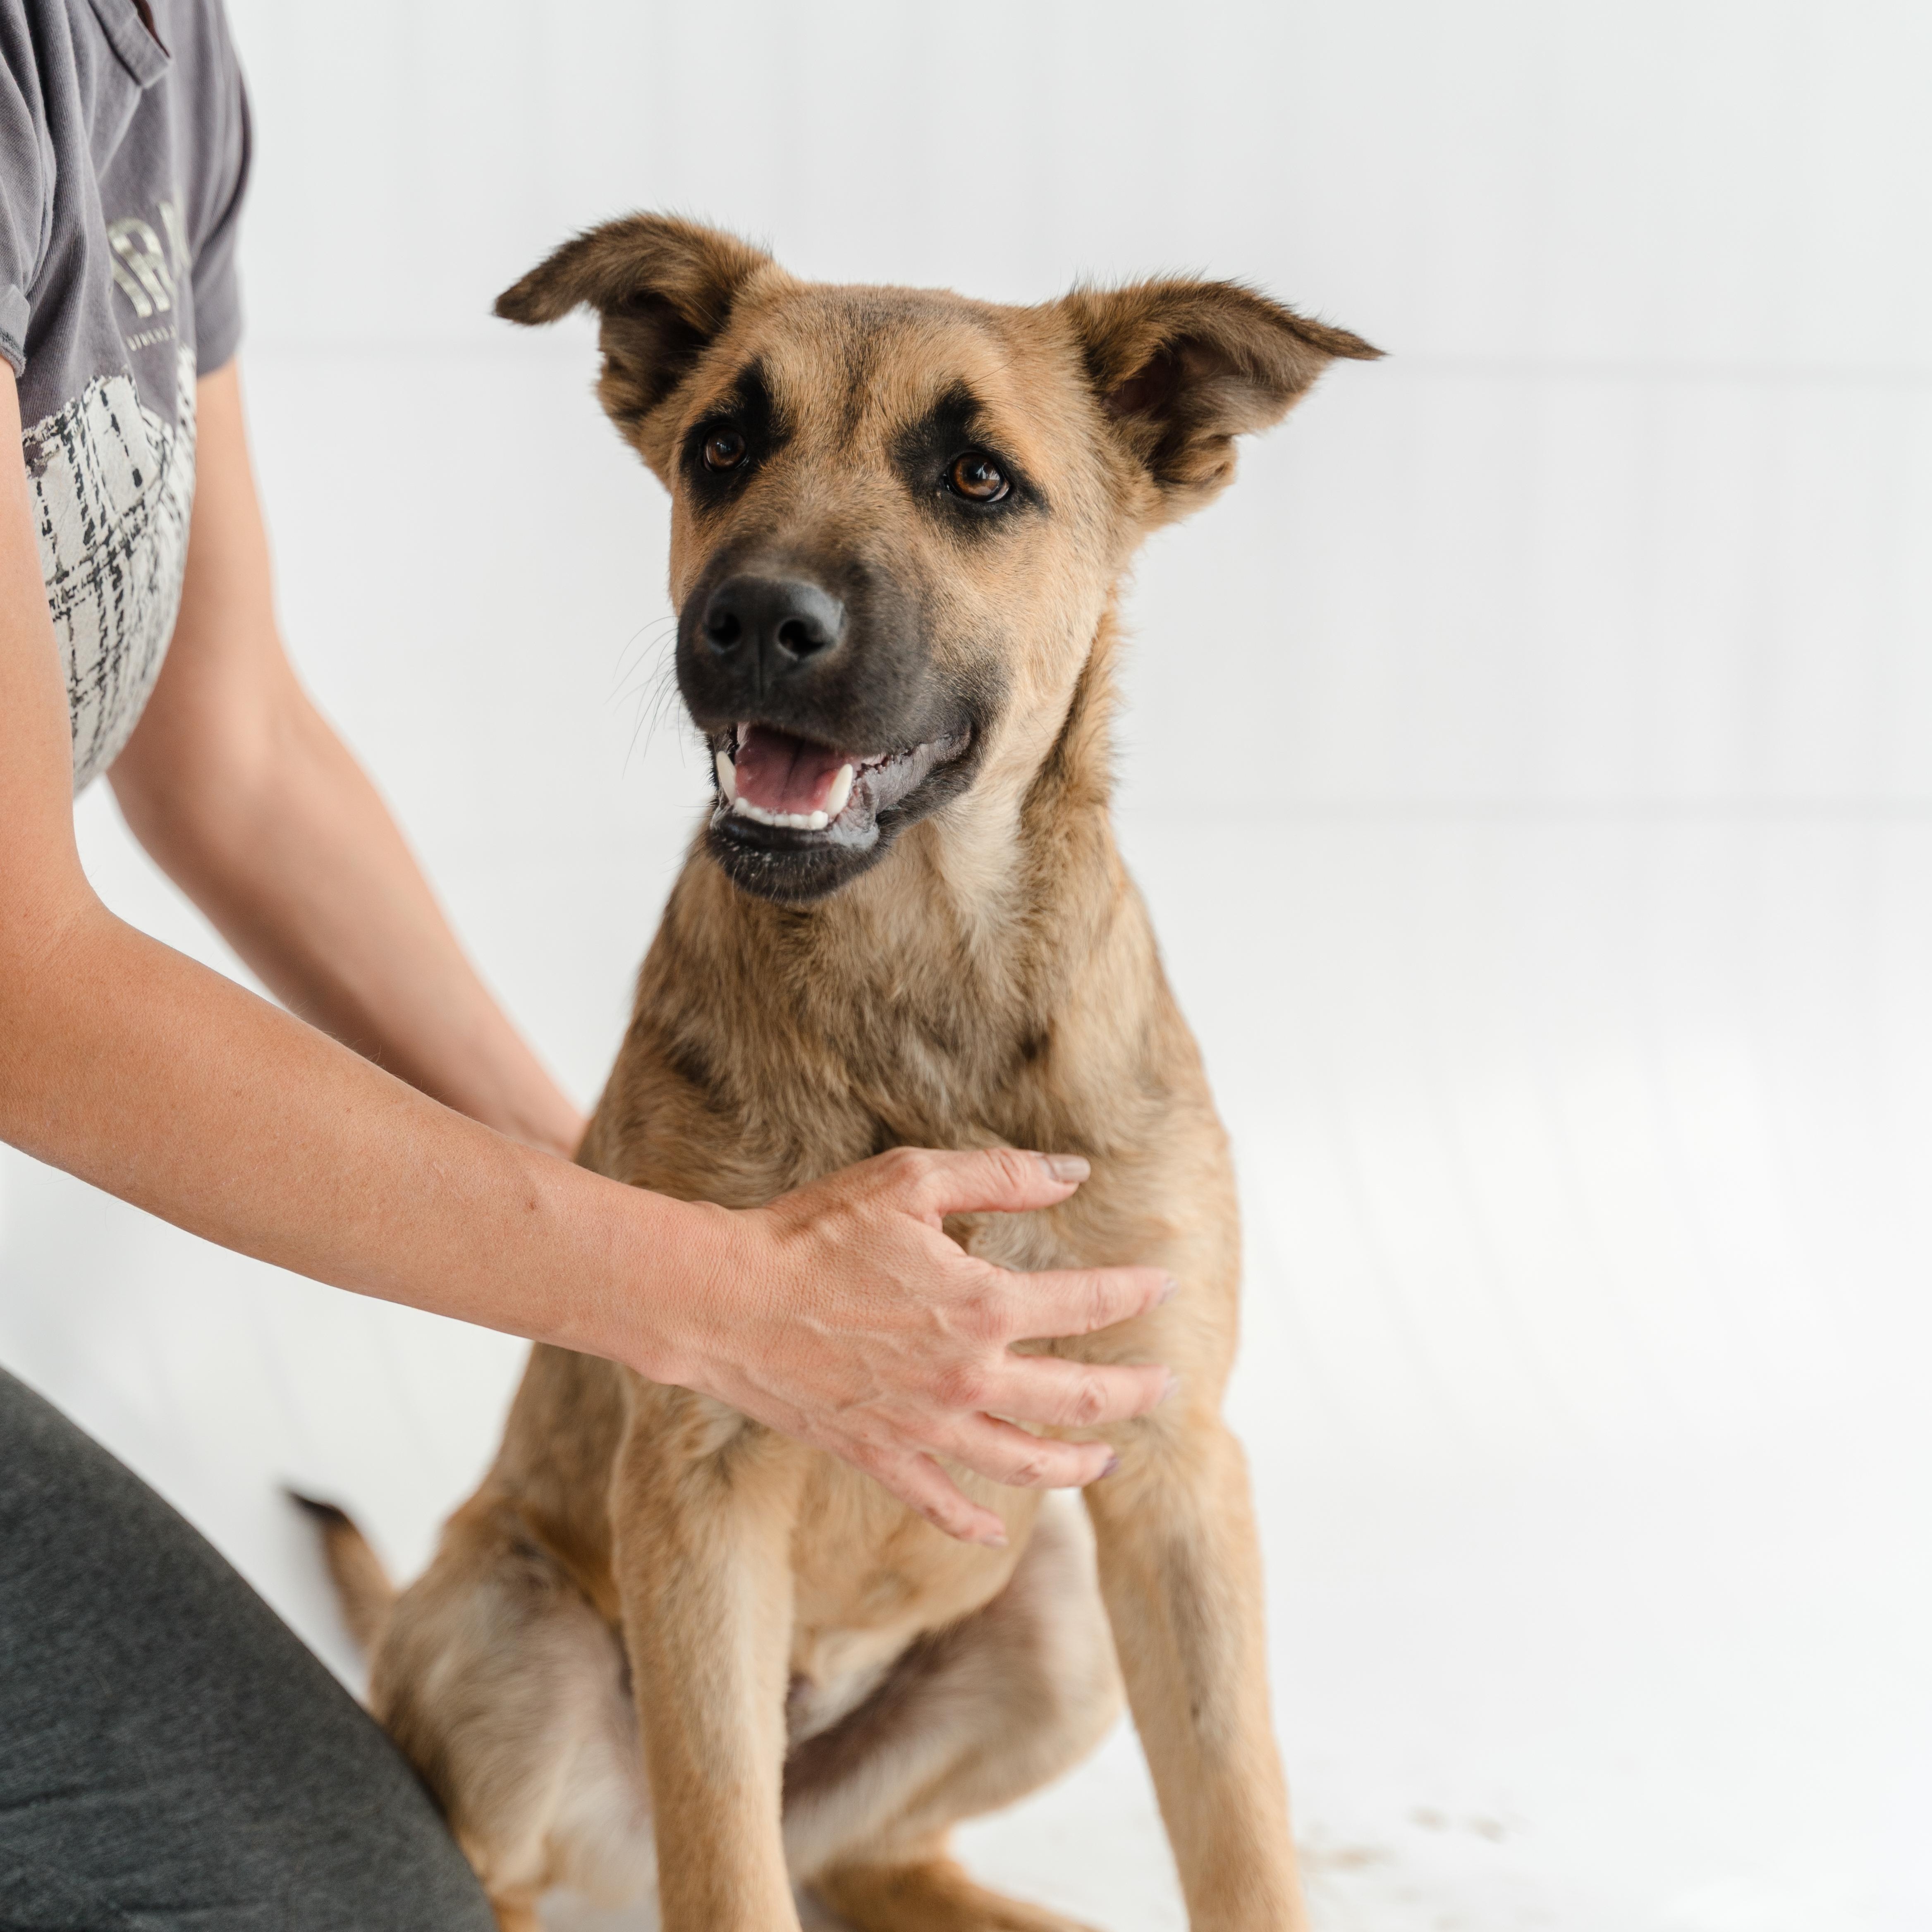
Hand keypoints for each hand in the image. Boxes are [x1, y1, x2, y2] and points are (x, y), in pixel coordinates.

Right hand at [651, 1147, 1175, 1545]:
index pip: (1086, 1302)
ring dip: (1077, 1465)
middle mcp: (966, 1377)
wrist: (726, 1300)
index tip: (1162, 1286)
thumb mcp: (910, 1181)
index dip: (1132, 1292)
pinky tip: (994, 1531)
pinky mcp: (878, 1454)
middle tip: (1166, 1388)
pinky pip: (939, 1502)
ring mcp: (925, 1426)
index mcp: (982, 1305)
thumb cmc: (814, 1232)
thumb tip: (1074, 1173)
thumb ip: (1000, 1175)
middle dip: (1132, 1394)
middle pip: (1076, 1398)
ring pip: (1025, 1463)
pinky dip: (971, 1521)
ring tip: (1109, 1462)